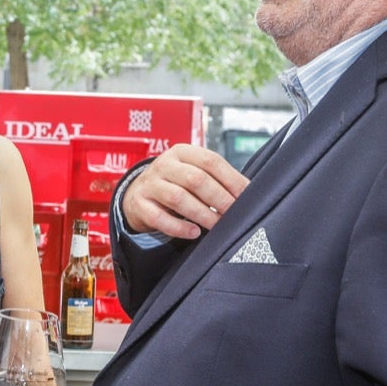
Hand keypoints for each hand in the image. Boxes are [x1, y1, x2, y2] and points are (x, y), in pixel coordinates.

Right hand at [120, 144, 247, 240]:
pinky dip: (178, 227)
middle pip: (196, 179)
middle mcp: (164, 165)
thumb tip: (249, 193)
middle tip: (233, 213)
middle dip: (219, 198)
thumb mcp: (192, 172)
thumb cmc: (175, 183)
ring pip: (178, 198)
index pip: (210, 161)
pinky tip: (193, 233)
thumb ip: (215, 178)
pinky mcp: (139, 204)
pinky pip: (159, 218)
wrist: (138, 194)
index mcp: (182, 152)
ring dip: (202, 214)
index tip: (245, 196)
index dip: (230, 179)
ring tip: (217, 225)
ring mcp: (149, 184)